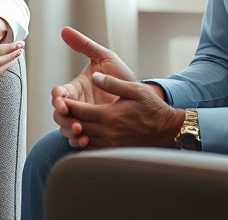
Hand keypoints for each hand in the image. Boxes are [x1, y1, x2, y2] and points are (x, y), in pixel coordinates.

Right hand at [51, 27, 137, 146]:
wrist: (140, 96)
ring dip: (69, 131)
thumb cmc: (121, 75)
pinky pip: (79, 140)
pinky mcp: (93, 132)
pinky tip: (85, 141)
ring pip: (67, 129)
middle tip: (73, 121)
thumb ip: (84, 44)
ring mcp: (84, 119)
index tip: (62, 101)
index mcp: (75, 89)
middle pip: (59, 114)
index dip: (57, 98)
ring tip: (80, 132)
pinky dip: (79, 142)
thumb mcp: (103, 57)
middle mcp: (77, 105)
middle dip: (63, 118)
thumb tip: (65, 30)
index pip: (59, 94)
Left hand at [64, 72, 183, 148]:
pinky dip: (84, 141)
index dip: (67, 105)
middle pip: (78, 126)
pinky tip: (83, 134)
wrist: (167, 129)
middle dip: (68, 118)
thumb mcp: (134, 90)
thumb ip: (112, 83)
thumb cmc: (151, 107)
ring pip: (83, 139)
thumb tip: (94, 77)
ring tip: (70, 122)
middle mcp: (108, 132)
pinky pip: (92, 148)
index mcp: (110, 115)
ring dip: (74, 131)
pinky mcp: (114, 150)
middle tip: (61, 111)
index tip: (60, 99)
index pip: (80, 111)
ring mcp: (111, 143)